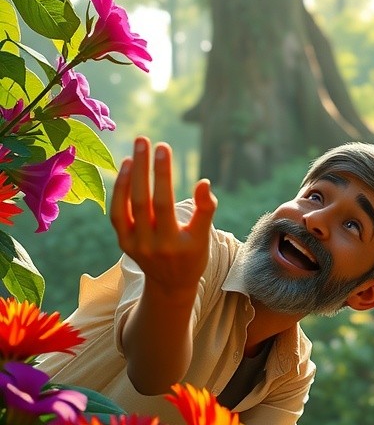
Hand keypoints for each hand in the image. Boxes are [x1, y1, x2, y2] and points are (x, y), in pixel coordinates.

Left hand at [110, 136, 217, 296]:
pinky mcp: (123, 242)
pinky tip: (126, 169)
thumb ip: (205, 210)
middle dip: (142, 167)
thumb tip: (203, 181)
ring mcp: (133, 245)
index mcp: (173, 243)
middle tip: (143, 139)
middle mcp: (150, 245)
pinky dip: (119, 191)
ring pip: (125, 206)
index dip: (162, 174)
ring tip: (133, 152)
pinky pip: (117, 213)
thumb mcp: (204, 237)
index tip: (163, 147)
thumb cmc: (192, 255)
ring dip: (127, 177)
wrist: (170, 285)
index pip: (163, 203)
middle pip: (141, 201)